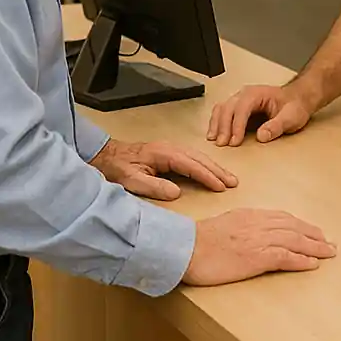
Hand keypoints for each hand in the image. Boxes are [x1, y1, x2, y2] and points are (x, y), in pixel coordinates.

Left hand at [90, 138, 237, 200]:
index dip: (207, 176)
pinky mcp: (169, 152)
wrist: (108, 156)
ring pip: (198, 156)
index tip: (220, 186)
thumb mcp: (132, 180)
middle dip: (217, 170)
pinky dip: (205, 164)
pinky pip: (192, 157)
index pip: (191, 165)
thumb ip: (154, 186)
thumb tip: (177, 192)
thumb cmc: (119, 168)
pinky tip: (211, 170)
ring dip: (214, 167)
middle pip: (199, 158)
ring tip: (228, 178)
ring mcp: (171, 148)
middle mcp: (170, 148)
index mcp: (164, 153)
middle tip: (233, 182)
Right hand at [183, 209, 335, 286]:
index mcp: (250, 215)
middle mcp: (258, 224)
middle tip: (328, 243)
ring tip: (328, 253)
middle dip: (313, 235)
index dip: (301, 224)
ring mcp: (258, 239)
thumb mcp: (226, 223)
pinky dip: (301, 260)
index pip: (283, 218)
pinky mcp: (256, 257)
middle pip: (293, 227)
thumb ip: (243, 224)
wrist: (188, 247)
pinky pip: (285, 257)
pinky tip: (312, 264)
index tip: (313, 231)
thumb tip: (253, 230)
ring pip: (294, 240)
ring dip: (314, 247)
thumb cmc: (200, 240)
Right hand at [207, 84, 314, 146]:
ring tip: (215, 140)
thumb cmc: (294, 106)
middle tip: (222, 144)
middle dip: (223, 126)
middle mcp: (245, 94)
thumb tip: (262, 135)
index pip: (242, 108)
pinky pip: (221, 112)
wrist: (296, 100)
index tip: (235, 141)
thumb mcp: (291, 117)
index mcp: (257, 93)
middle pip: (228, 107)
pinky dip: (216, 123)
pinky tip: (214, 134)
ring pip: (222, 108)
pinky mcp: (237, 107)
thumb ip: (277, 126)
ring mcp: (240, 99)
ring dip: (216, 124)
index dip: (237, 125)